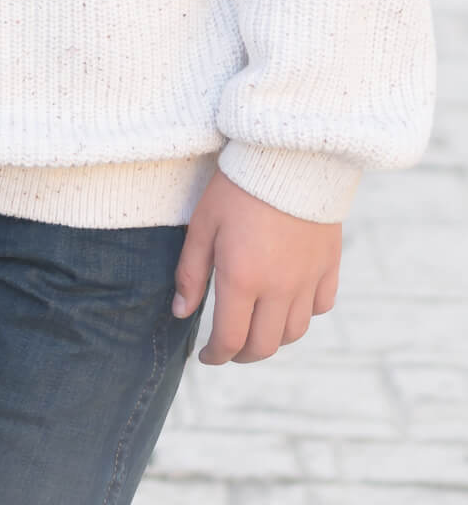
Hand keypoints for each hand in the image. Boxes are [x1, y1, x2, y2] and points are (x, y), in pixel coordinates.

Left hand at [173, 169, 340, 364]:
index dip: (216, 356)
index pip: (231, 340)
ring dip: (272, 338)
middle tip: (228, 349)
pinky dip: (302, 313)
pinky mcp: (329, 265)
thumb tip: (181, 312)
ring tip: (255, 327)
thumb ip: (191, 272)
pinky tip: (288, 302)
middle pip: (265, 345)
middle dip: (243, 355)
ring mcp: (308, 279)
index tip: (206, 356)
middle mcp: (279, 288)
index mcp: (242, 279)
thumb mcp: (202, 224)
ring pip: (294, 332)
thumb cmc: (236, 185)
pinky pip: (320, 306)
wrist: (289, 154)